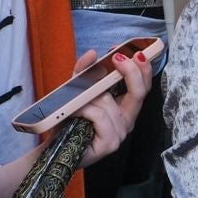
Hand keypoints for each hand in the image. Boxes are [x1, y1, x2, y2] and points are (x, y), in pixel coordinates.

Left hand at [75, 46, 153, 166]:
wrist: (54, 146)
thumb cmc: (68, 120)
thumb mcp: (75, 90)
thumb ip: (84, 72)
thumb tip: (93, 54)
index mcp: (124, 107)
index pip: (143, 86)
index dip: (141, 67)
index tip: (133, 50)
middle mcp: (126, 119)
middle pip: (139, 92)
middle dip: (131, 72)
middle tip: (117, 58)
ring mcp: (120, 133)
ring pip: (109, 102)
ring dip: (89, 97)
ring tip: (75, 102)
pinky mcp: (110, 143)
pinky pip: (99, 116)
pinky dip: (85, 110)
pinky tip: (76, 114)